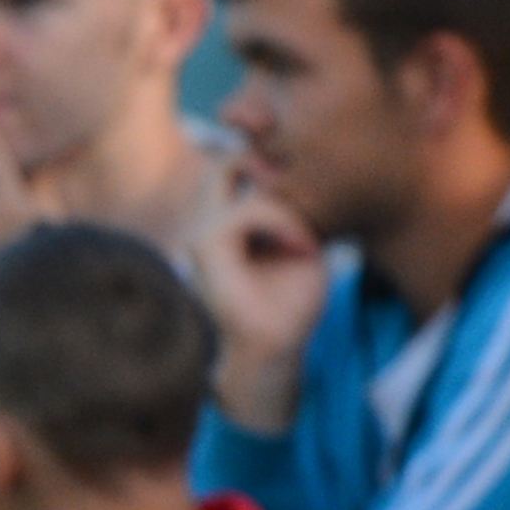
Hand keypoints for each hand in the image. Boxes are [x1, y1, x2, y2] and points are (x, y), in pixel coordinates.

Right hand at [189, 176, 328, 431]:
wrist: (274, 351)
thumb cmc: (290, 305)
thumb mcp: (303, 246)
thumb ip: (296, 211)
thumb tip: (305, 174)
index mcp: (225, 220)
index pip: (235, 166)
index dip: (268, 159)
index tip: (309, 185)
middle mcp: (205, 221)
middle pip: (225, 162)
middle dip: (264, 160)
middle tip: (306, 194)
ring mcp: (200, 230)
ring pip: (236, 178)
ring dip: (283, 204)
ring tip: (308, 241)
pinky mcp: (206, 246)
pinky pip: (246, 212)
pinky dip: (281, 224)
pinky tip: (304, 248)